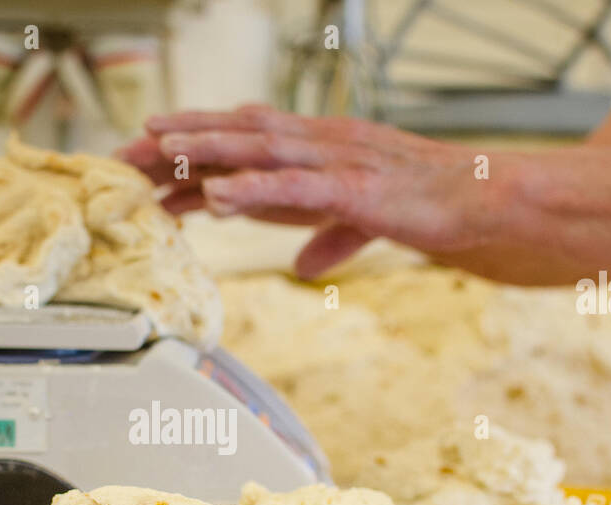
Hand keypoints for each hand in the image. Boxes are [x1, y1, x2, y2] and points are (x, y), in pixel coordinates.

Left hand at [116, 104, 507, 278]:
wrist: (483, 200)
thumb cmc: (427, 203)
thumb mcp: (363, 221)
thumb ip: (328, 235)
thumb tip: (302, 264)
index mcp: (316, 147)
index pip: (244, 139)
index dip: (193, 143)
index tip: (145, 153)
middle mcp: (318, 142)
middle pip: (237, 134)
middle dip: (181, 139)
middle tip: (127, 149)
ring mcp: (335, 160)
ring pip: (258, 148)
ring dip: (205, 148)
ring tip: (158, 149)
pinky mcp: (354, 188)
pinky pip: (294, 186)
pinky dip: (252, 188)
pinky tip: (216, 195)